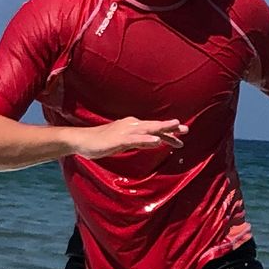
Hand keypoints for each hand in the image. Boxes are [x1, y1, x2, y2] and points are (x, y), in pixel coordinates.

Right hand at [71, 115, 186, 159]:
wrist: (82, 141)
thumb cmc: (101, 142)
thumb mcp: (125, 143)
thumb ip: (140, 142)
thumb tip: (156, 143)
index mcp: (133, 126)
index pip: (154, 129)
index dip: (168, 133)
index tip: (182, 136)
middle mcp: (131, 125)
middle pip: (154, 126)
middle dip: (170, 128)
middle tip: (186, 129)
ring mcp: (125, 131)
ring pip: (147, 129)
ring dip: (162, 129)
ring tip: (176, 128)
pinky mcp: (119, 139)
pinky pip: (136, 139)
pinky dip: (147, 140)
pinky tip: (157, 142)